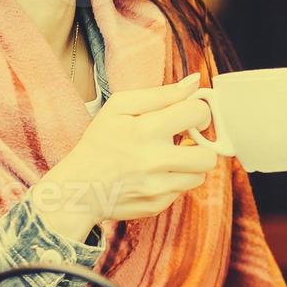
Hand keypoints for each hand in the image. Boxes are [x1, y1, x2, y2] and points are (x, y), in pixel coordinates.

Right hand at [30, 73, 217, 242]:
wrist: (78, 188)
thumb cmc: (99, 143)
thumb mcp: (120, 107)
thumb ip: (161, 94)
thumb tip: (196, 82)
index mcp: (145, 130)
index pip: (197, 114)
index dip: (200, 113)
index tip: (191, 117)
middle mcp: (154, 161)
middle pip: (208, 155)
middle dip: (201, 145)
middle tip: (186, 141)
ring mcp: (157, 187)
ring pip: (200, 176)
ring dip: (190, 166)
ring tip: (170, 159)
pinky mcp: (157, 205)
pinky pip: (182, 191)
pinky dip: (173, 182)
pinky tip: (154, 176)